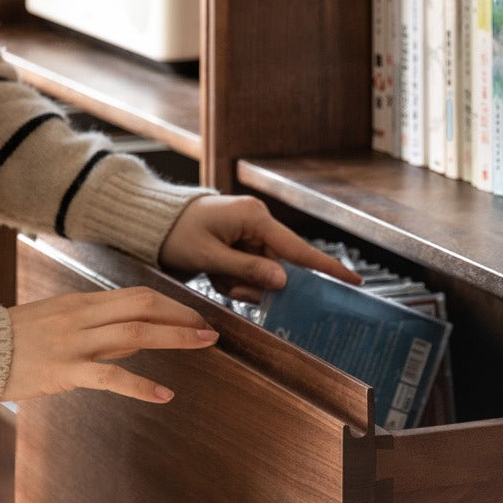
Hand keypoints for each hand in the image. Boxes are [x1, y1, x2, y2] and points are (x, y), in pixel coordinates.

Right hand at [1, 286, 218, 404]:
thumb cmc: (12, 342)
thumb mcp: (56, 324)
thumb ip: (96, 332)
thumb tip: (135, 343)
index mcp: (80, 302)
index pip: (136, 296)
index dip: (171, 306)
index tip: (195, 317)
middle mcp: (80, 316)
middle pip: (142, 307)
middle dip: (181, 316)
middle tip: (210, 330)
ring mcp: (72, 342)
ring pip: (133, 333)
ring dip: (173, 337)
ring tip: (203, 344)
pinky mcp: (63, 370)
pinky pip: (109, 377)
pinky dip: (141, 385)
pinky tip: (164, 395)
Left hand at [159, 194, 362, 301]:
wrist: (149, 223)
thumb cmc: (175, 233)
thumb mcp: (209, 256)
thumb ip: (247, 270)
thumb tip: (283, 281)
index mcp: (254, 217)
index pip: (297, 248)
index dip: (325, 266)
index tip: (353, 280)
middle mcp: (257, 222)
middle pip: (276, 268)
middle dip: (252, 284)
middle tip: (223, 283)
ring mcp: (249, 233)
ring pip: (261, 274)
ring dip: (239, 284)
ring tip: (213, 275)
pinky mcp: (241, 242)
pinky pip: (248, 272)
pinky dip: (232, 280)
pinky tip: (213, 272)